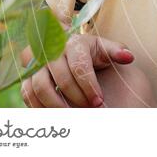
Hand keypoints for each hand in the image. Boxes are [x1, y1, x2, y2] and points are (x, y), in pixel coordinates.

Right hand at [19, 34, 133, 107]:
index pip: (79, 66)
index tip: (99, 101)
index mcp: (74, 42)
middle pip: (61, 78)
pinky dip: (39, 106)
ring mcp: (37, 62)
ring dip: (58, 105)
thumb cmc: (91, 51)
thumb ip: (117, 52)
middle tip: (89, 110)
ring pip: (41, 86)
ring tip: (73, 116)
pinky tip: (56, 113)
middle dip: (77, 98)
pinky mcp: (27, 75)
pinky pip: (27, 92)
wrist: (70, 50)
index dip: (89, 86)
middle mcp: (52, 50)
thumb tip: (129, 57)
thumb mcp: (105, 49)